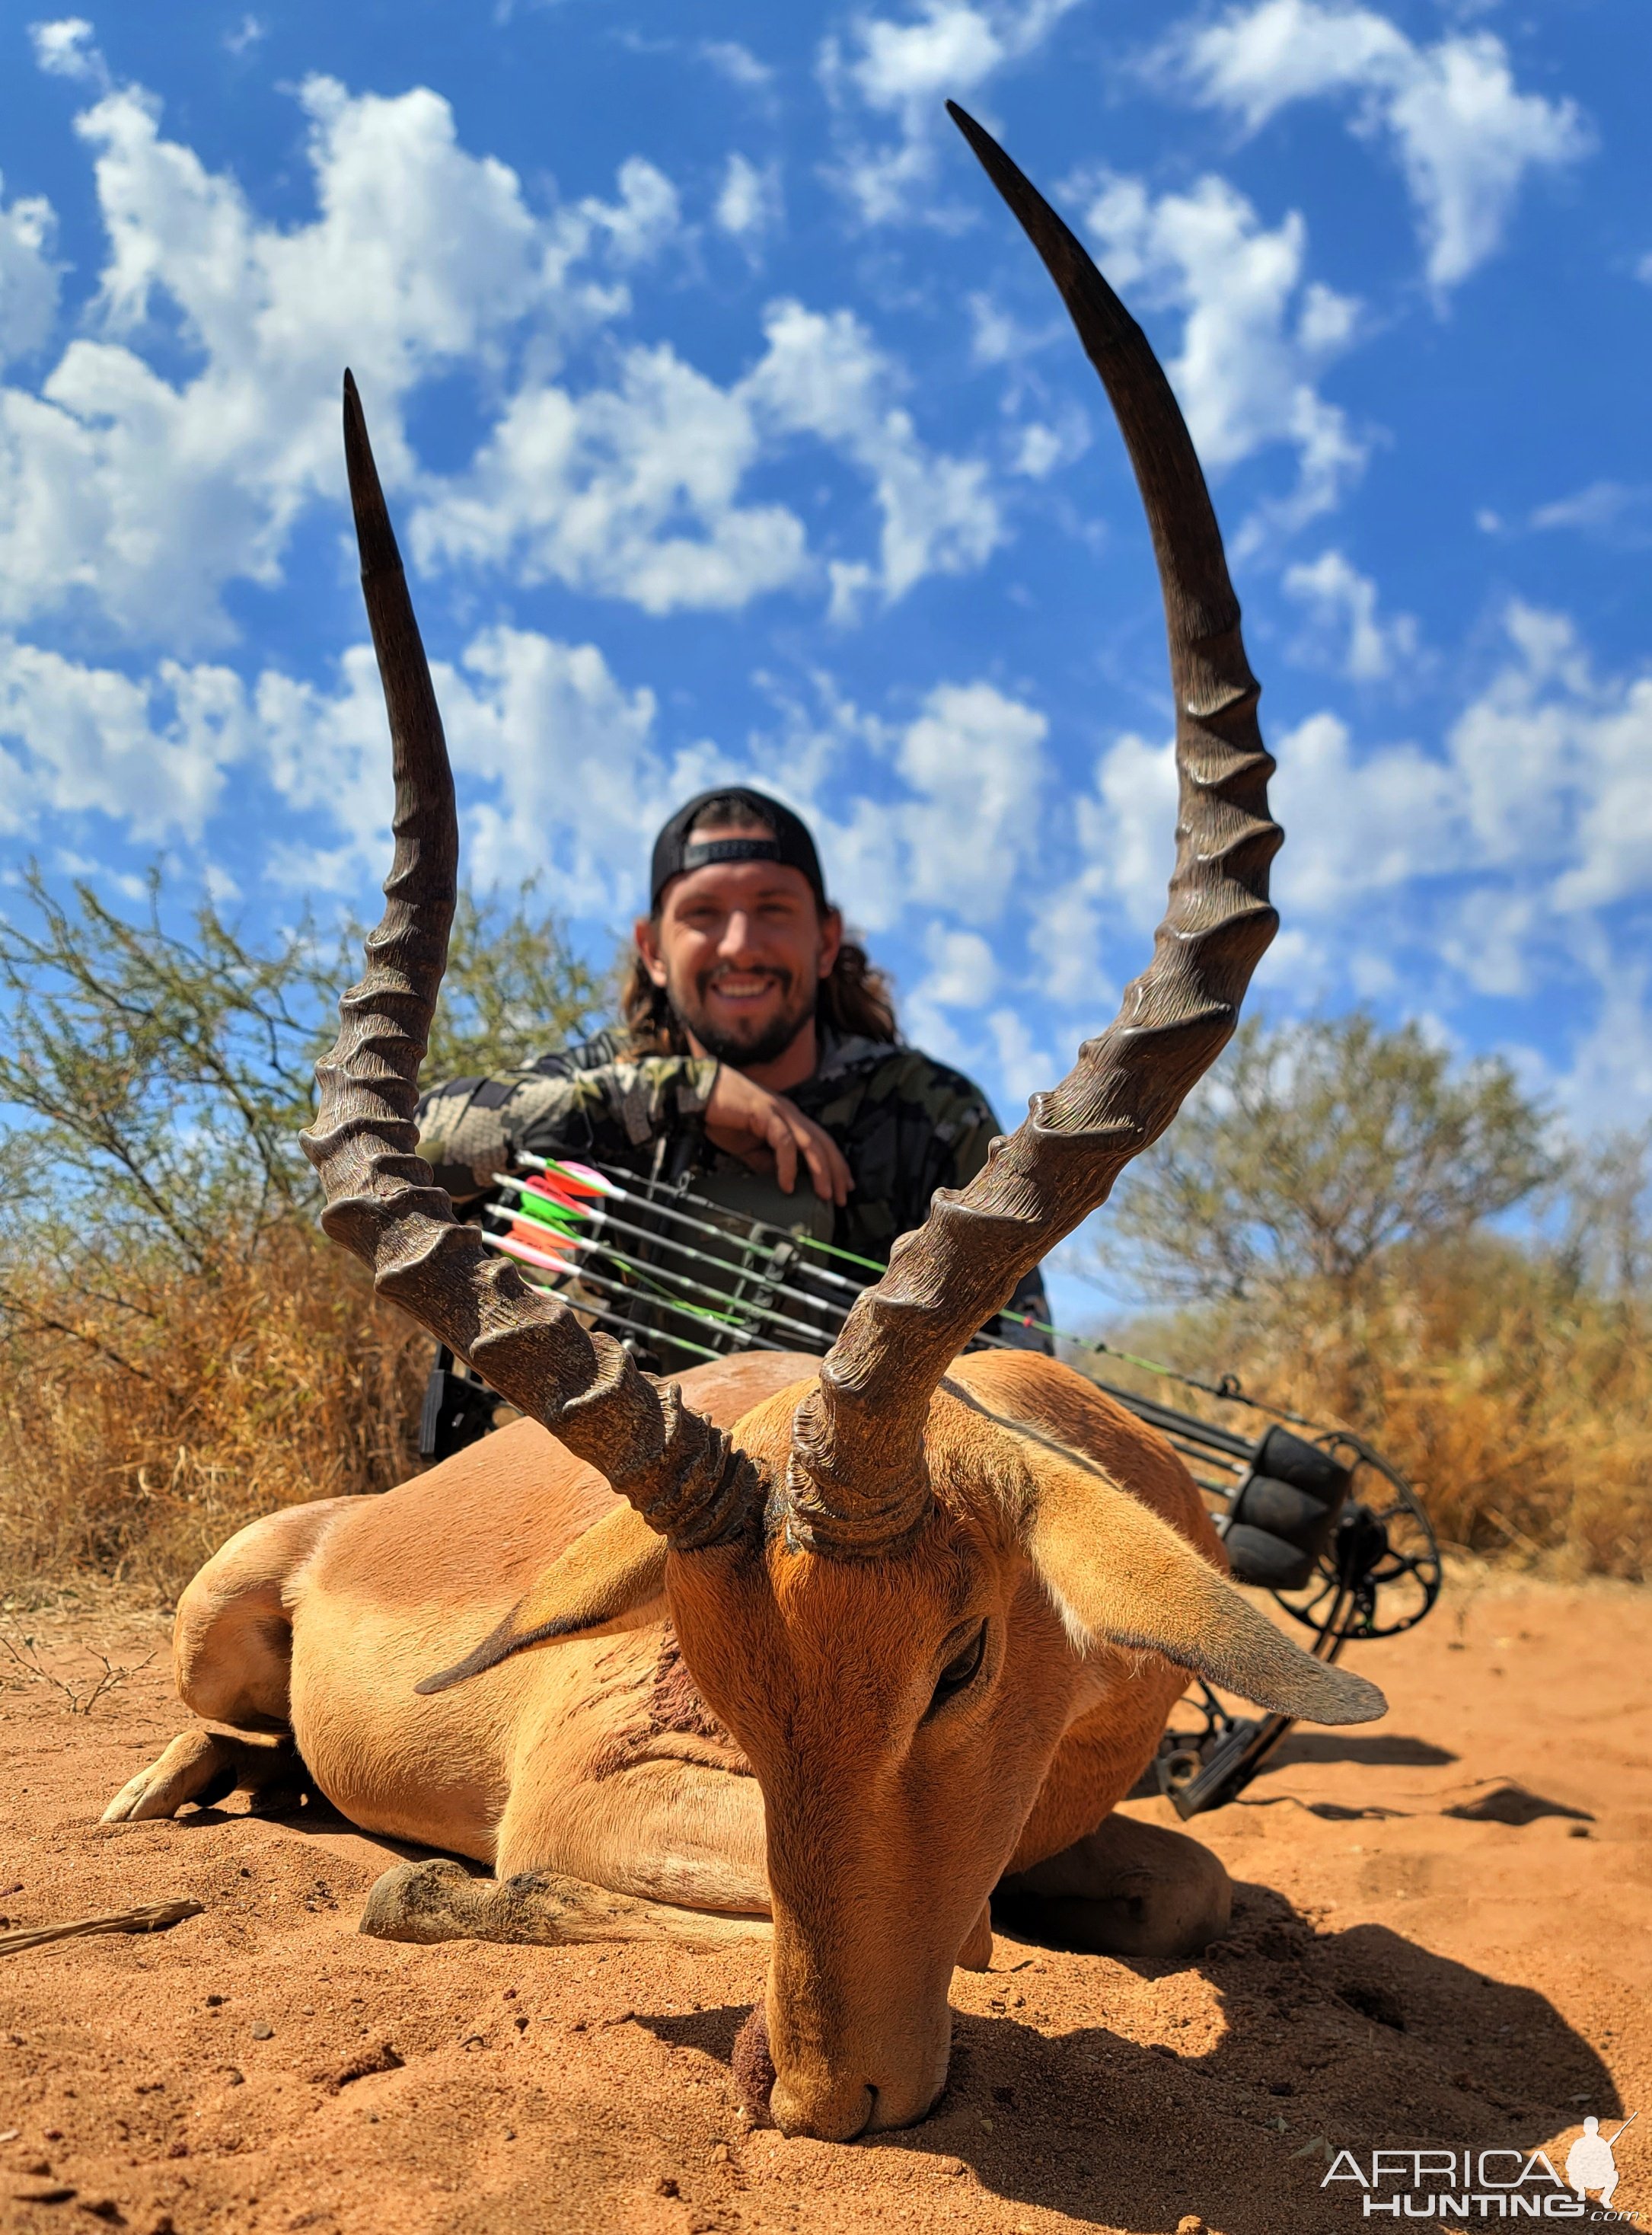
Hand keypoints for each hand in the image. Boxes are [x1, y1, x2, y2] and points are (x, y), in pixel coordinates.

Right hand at [705, 1067, 853, 1205]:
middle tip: (842, 1197)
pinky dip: (789, 1165)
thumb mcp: (749, 1147)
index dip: (834, 1164)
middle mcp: (790, 1113)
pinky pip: (785, 1142)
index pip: (820, 1142)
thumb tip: (781, 1182)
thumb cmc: (723, 1117)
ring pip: (811, 1142)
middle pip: (824, 1142)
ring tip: (824, 1194)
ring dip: (821, 1170)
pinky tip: (787, 1184)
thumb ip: (766, 1162)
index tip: (842, 1187)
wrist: (699, 1095)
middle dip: (836, 1171)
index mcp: (788, 1118)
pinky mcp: (765, 1113)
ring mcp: (779, 1111)